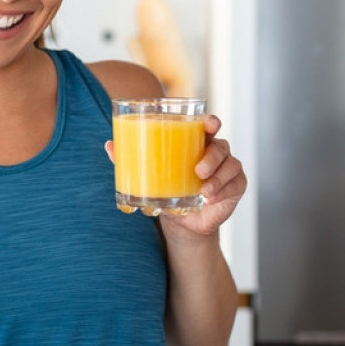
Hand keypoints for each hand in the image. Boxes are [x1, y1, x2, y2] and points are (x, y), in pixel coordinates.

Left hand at [105, 114, 245, 239]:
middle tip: (198, 170)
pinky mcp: (235, 186)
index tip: (208, 123)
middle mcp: (215, 152)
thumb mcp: (149, 176)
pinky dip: (222, 191)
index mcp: (196, 143)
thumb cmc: (167, 191)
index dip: (210, 122)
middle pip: (221, 145)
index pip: (207, 126)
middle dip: (212, 156)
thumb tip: (109, 145)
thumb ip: (131, 160)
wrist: (181, 223)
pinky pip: (234, 185)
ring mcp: (228, 169)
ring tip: (203, 190)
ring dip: (217, 178)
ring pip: (230, 165)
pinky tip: (210, 198)